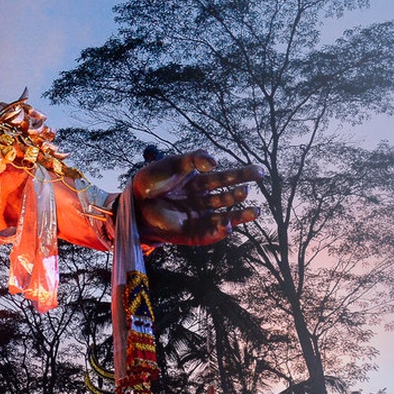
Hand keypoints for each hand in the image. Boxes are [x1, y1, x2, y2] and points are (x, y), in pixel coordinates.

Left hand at [131, 149, 261, 245]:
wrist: (134, 204)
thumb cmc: (151, 182)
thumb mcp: (174, 163)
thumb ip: (195, 159)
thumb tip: (216, 163)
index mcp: (200, 182)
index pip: (225, 178)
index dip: (243, 175)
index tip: (260, 172)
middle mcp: (202, 200)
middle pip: (228, 197)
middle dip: (241, 193)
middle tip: (251, 189)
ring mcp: (199, 217)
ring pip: (225, 217)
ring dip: (240, 215)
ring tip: (255, 211)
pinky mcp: (192, 233)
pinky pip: (210, 234)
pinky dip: (220, 231)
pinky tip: (228, 225)